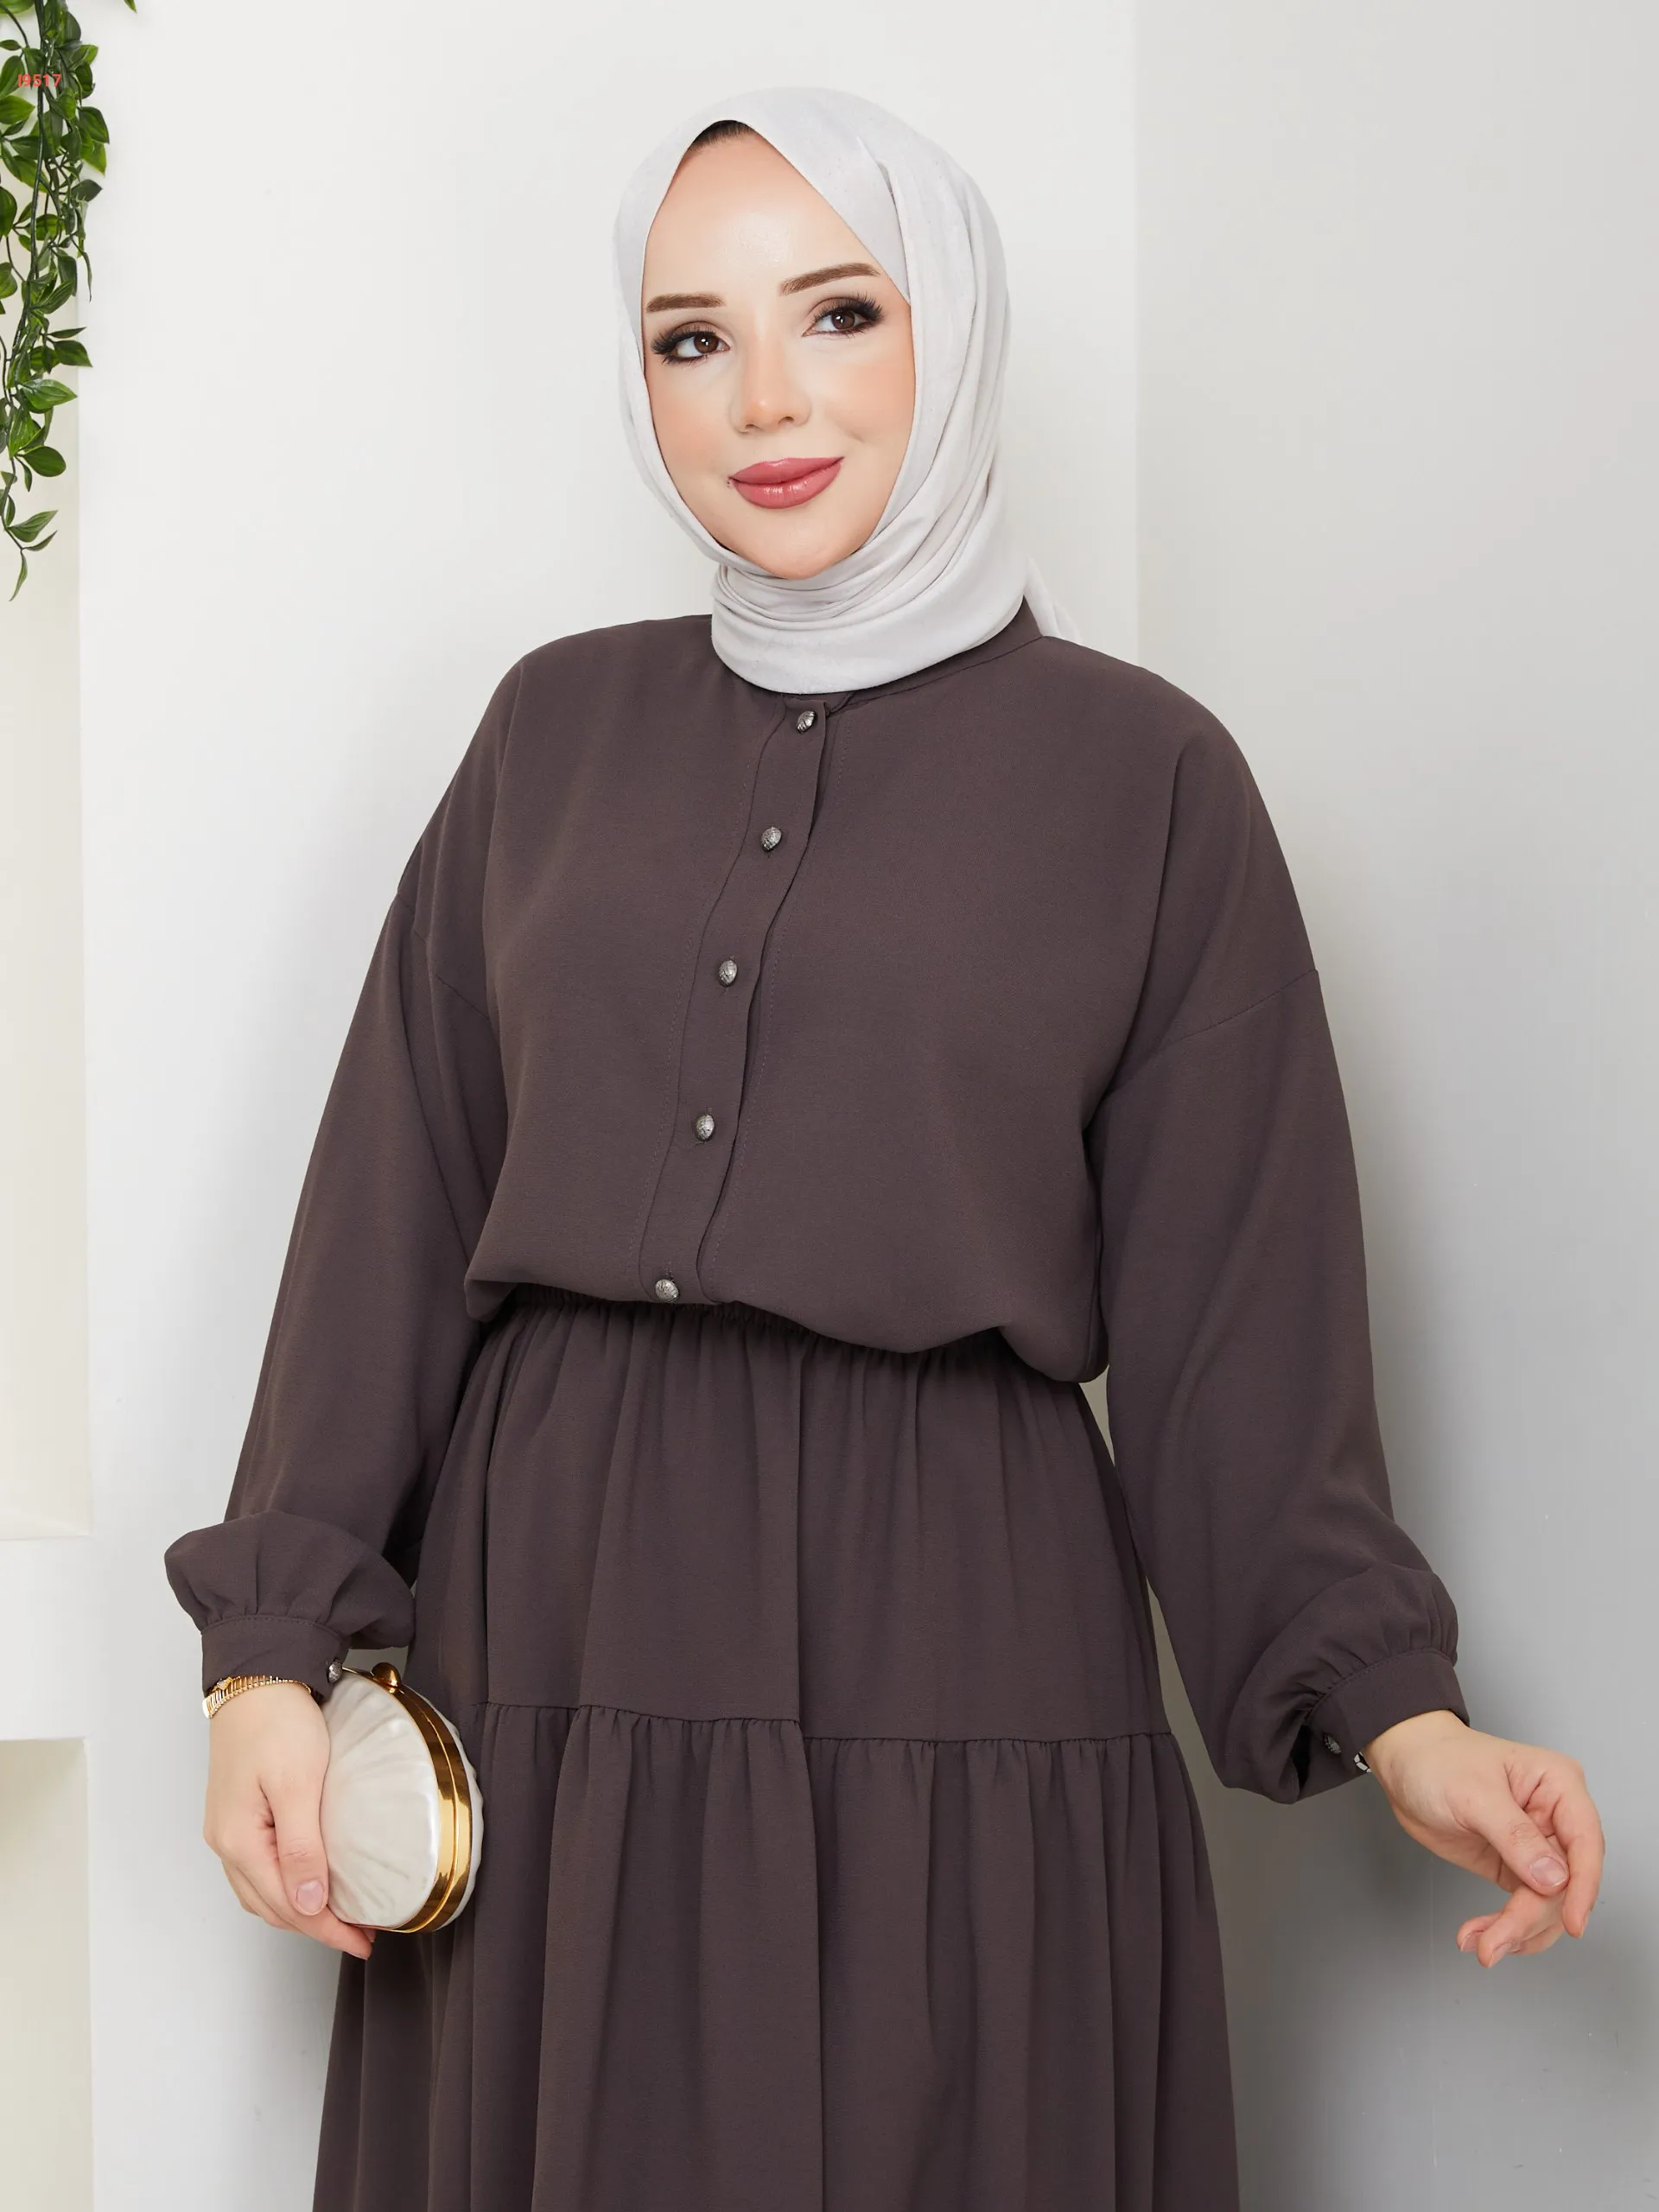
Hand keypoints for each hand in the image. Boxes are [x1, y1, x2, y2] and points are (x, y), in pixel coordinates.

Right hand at [203, 1681, 373, 1958]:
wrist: (257, 1675)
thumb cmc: (277, 1721)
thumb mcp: (298, 1784)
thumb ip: (302, 1848)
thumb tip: (310, 1905)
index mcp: (238, 1840)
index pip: (287, 1905)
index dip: (327, 1929)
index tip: (362, 1941)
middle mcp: (226, 1842)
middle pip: (271, 1905)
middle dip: (315, 1926)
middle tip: (359, 1933)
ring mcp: (227, 1828)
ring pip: (262, 1890)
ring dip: (300, 1909)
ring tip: (340, 1914)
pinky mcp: (237, 1813)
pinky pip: (259, 1867)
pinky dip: (286, 1884)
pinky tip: (310, 1880)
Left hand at [1362, 1708, 1602, 1964]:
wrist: (1405, 1764)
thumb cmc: (1438, 1760)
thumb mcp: (1474, 1794)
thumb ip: (1515, 1836)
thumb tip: (1555, 1879)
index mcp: (1558, 1785)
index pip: (1586, 1842)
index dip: (1583, 1887)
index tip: (1572, 1923)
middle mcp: (1555, 1819)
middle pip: (1566, 1884)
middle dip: (1531, 1918)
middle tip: (1496, 1941)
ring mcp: (1537, 1847)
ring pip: (1547, 1905)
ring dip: (1516, 1931)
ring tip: (1482, 1944)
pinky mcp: (1516, 1869)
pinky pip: (1524, 1909)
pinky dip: (1505, 1928)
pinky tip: (1480, 1936)